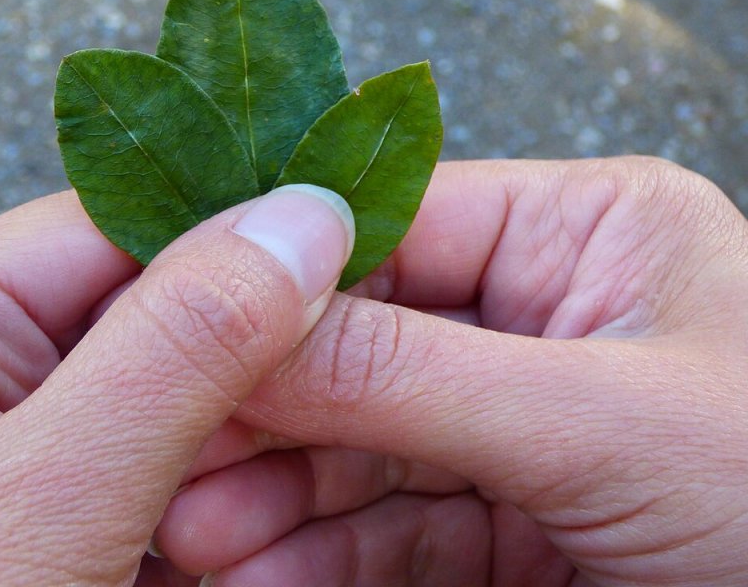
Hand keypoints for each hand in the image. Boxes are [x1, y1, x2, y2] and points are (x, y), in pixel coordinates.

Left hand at [0, 185, 354, 585]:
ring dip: (220, 453)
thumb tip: (300, 221)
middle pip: (134, 314)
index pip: (104, 228)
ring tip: (226, 525)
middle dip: (227, 372)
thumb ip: (174, 350)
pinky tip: (219, 549)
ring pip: (152, 402)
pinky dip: (197, 507)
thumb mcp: (39, 509)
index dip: (230, 242)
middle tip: (313, 419)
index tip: (345, 263)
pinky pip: (138, 476)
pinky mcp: (23, 525)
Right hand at [154, 158, 747, 586]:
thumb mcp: (604, 423)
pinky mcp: (522, 522)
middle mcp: (548, 317)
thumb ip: (410, 374)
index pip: (390, 224)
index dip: (276, 273)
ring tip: (198, 535)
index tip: (171, 315)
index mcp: (587, 237)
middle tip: (173, 451)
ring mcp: (528, 423)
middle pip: (364, 345)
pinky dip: (327, 556)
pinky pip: (403, 531)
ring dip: (278, 493)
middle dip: (267, 407)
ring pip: (368, 447)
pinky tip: (260, 576)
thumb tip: (243, 327)